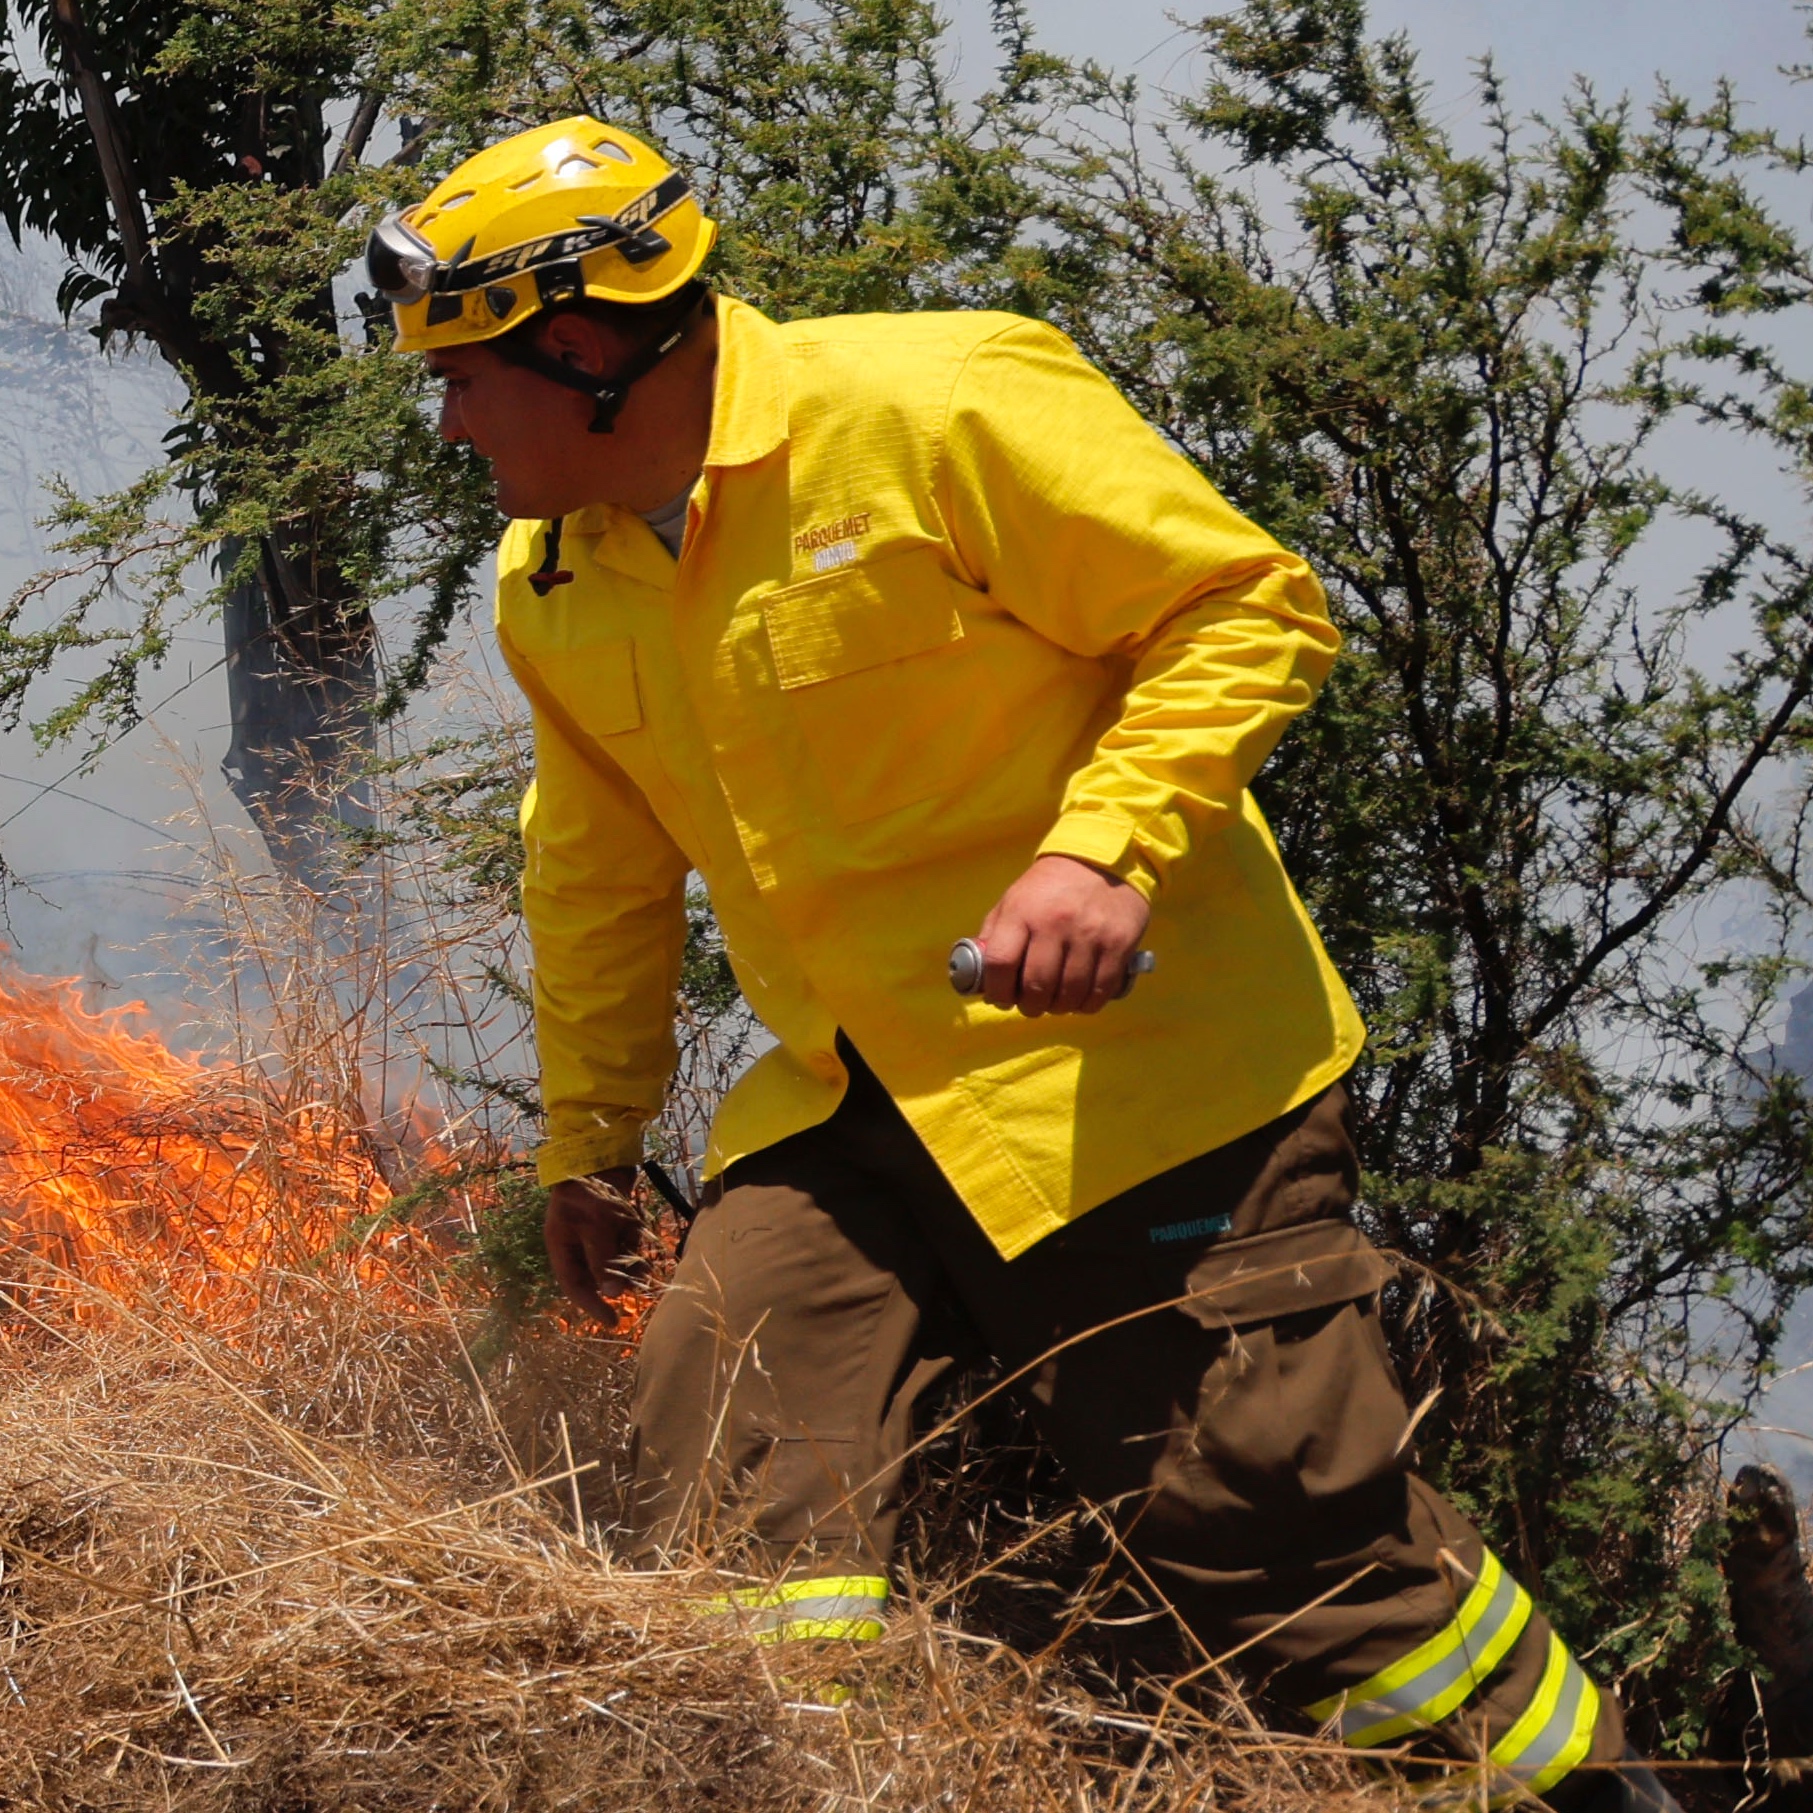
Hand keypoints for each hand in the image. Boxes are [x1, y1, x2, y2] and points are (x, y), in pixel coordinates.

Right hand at [544, 1167, 645, 1324]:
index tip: (613, 1322)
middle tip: (640, 1281)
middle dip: (619, 1277)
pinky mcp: (613, 1218)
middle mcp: (576, 1240)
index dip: (591, 1306)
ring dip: (631, 1259)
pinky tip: (640, 1230)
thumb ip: (602, 1261)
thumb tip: (611, 1295)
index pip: (574, 1285)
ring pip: (616, 1256)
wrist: (603, 1150)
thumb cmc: (592, 1189)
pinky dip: (635, 1239)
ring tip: (645, 1260)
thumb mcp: (595, 1228)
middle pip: (598, 1273)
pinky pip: (626, 1239)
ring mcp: (595, 1229)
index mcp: (561, 1244)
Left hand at [975, 853, 1150, 1016]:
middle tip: (1030, 1004)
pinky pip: (1099, 992)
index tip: (1000, 998)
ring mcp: (1089, 935)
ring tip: (1055, 1001)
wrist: (1102, 861)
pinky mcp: (1118, 945)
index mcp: (1022, 911)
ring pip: (1069, 995)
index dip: (997, 991)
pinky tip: (1079, 997)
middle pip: (1037, 985)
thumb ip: (993, 936)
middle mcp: (1055, 923)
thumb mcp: (1014, 900)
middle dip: (1029, 1005)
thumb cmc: (1049, 887)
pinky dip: (1085, 1005)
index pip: (1001, 963)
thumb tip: (979, 978)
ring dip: (1058, 1008)